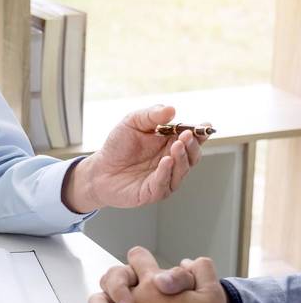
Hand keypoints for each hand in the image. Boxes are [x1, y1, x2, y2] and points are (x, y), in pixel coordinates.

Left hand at [64, 105, 210, 213]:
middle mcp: (172, 162)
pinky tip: (166, 161)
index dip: (201, 133)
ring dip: (182, 158)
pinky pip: (163, 184)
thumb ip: (151, 115)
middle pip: (192, 156)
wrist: (99, 169)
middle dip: (192, 145)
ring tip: (176, 146)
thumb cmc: (117, 146)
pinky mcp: (152, 192)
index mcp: (171, 143)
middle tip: (186, 136)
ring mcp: (164, 178)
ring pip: (182, 171)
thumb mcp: (132, 123)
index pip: (193, 139)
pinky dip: (166, 173)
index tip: (205, 126)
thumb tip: (171, 109)